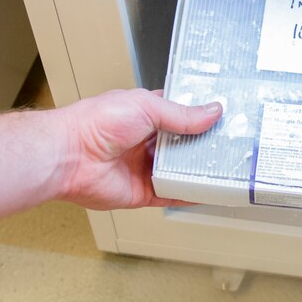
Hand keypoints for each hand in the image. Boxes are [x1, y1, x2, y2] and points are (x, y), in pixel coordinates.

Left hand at [48, 89, 221, 210]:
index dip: (199, 115)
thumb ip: (181, 114)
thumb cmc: (95, 123)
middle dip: (203, 144)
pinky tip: (207, 192)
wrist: (70, 156)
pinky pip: (170, 194)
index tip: (224, 117)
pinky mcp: (141, 192)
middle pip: (182, 144)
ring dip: (198, 169)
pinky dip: (188, 194)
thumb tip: (212, 112)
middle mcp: (144, 141)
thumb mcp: (145, 106)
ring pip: (178, 170)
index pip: (179, 113)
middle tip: (231, 144)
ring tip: (226, 166)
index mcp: (143, 114)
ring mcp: (143, 167)